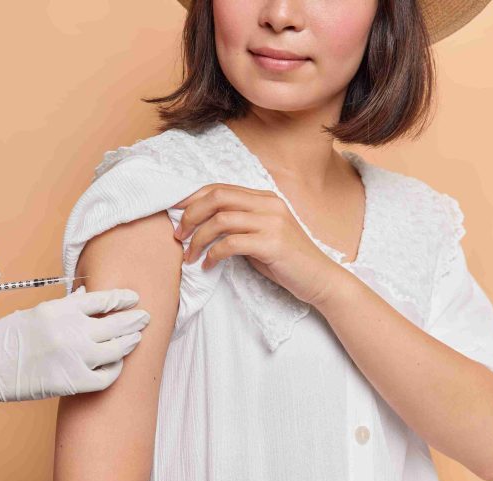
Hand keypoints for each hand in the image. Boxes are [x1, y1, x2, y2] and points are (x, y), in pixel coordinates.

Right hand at [0, 285, 150, 416]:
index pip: (104, 299)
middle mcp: (72, 331)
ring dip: (130, 342)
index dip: (123, 298)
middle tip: (145, 318)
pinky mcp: (74, 382)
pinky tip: (118, 363)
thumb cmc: (10, 337)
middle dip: (135, 320)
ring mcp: (75, 358)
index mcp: (62, 309)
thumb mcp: (38, 311)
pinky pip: (107, 376)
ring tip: (136, 338)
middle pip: (117, 323)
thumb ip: (67, 304)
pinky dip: (116, 369)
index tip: (134, 299)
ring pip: (117, 349)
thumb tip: (88, 293)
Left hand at [173, 184, 340, 304]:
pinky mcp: (273, 243)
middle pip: (217, 197)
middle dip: (190, 215)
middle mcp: (268, 204)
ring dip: (198, 238)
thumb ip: (237, 224)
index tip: (173, 211)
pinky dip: (213, 254)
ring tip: (189, 255)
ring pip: (221, 219)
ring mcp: (272, 222)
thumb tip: (199, 223)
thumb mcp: (259, 235)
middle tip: (178, 235)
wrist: (320, 279)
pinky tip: (208, 266)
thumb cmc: (284, 261)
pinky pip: (231, 243)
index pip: (220, 188)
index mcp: (264, 198)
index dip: (192, 198)